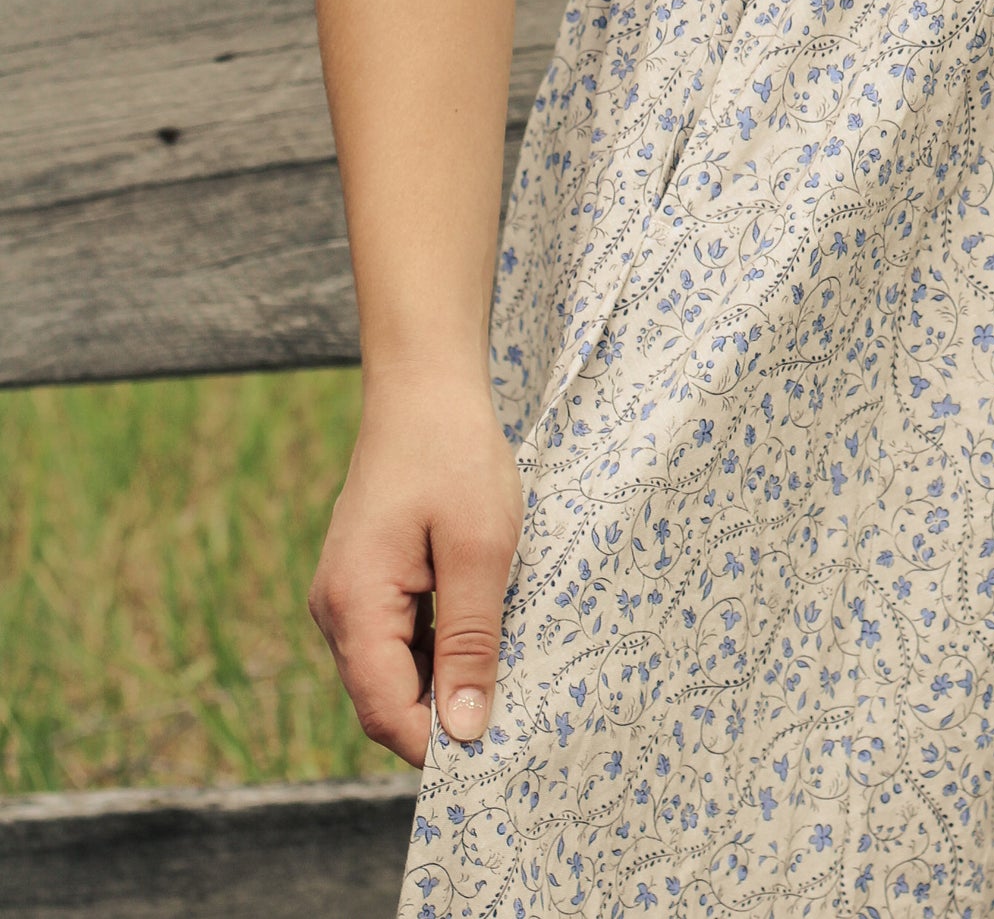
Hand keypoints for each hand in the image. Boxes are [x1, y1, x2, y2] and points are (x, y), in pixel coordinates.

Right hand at [310, 371, 522, 765]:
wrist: (424, 387)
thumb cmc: (454, 456)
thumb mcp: (481, 550)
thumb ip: (470, 642)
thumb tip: (465, 732)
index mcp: (354, 606)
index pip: (386, 714)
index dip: (438, 745)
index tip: (498, 750)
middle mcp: (336, 610)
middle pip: (386, 701)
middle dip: (444, 716)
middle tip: (514, 710)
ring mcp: (346, 596)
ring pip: (394, 674)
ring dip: (444, 680)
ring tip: (505, 664)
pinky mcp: (365, 582)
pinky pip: (397, 640)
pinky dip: (437, 648)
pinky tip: (482, 628)